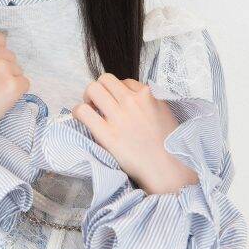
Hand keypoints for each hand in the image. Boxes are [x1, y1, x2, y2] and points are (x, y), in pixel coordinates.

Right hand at [0, 31, 29, 148]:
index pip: (0, 38)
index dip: (0, 50)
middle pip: (12, 58)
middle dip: (6, 69)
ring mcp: (6, 71)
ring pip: (19, 72)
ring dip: (12, 81)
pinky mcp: (13, 86)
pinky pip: (25, 84)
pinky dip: (18, 93)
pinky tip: (3, 100)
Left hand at [71, 73, 199, 194]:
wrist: (167, 169)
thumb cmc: (169, 145)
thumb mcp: (164, 112)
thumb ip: (148, 101)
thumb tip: (130, 97)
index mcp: (148, 95)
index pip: (124, 81)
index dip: (117, 91)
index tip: (116, 102)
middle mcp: (132, 101)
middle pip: (105, 80)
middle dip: (100, 88)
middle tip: (98, 102)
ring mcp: (119, 117)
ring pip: (92, 89)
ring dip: (88, 97)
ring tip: (90, 109)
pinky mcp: (106, 134)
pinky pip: (83, 111)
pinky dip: (79, 112)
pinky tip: (82, 118)